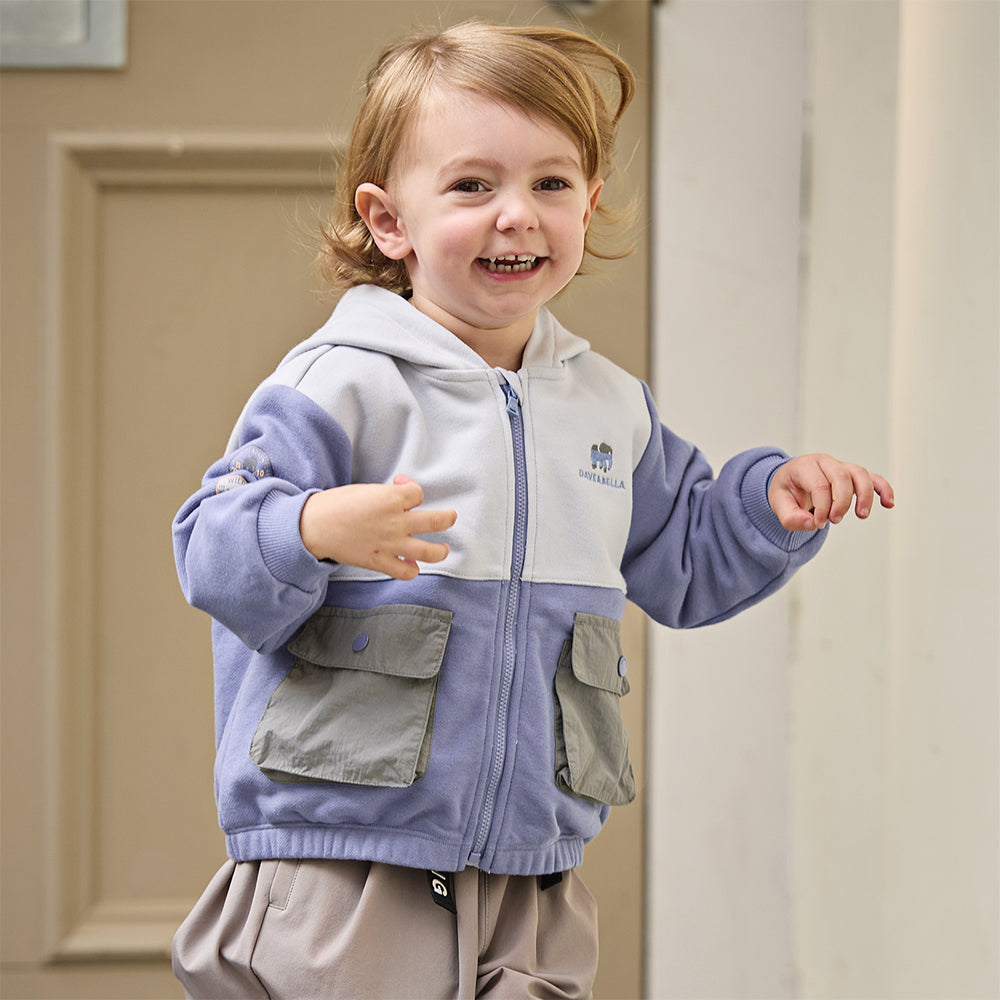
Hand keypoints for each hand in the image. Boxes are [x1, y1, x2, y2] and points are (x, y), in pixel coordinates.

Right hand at [299, 474, 456, 579]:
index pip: (418, 493)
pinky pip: (404, 572)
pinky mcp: (380, 561)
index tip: (404, 488)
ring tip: (442, 550)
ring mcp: (390, 544)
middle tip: (450, 517)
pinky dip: (411, 570)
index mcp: (391, 499)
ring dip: (440, 551)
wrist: (315, 526)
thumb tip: (402, 492)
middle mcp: (396, 522)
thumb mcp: (366, 490)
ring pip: (428, 552)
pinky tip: (411, 566)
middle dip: (447, 518)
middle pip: (435, 521)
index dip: (413, 489)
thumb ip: (388, 494)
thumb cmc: (337, 504)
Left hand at [768, 454, 894, 531]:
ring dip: (864, 495)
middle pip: (841, 476)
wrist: (790, 482)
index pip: (819, 484)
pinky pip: (872, 477)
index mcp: (803, 466)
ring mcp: (840, 466)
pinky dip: (883, 489)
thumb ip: (791, 517)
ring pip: (859, 474)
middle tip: (835, 520)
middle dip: (841, 502)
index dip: (822, 507)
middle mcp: (824, 462)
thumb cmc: (786, 491)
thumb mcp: (779, 504)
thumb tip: (812, 524)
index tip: (818, 523)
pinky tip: (889, 503)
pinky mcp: (852, 476)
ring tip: (862, 515)